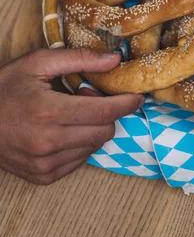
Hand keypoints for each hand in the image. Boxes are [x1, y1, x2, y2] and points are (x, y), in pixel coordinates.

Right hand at [0, 48, 143, 184]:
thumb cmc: (4, 88)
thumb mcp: (38, 63)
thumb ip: (80, 59)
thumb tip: (115, 60)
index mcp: (49, 112)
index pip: (104, 112)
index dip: (126, 104)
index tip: (137, 97)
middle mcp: (48, 143)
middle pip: (104, 132)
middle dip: (106, 114)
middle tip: (85, 97)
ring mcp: (44, 164)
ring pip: (93, 147)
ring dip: (91, 129)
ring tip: (68, 114)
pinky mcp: (42, 177)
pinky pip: (79, 161)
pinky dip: (78, 145)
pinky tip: (60, 131)